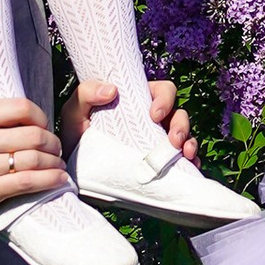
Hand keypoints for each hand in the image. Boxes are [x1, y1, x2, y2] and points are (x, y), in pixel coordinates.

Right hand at [0, 99, 61, 229]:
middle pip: (33, 134)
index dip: (41, 117)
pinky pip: (28, 182)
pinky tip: (58, 180)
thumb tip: (30, 117)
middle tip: (56, 149)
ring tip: (58, 166)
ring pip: (34, 159)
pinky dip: (49, 180)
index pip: (21, 108)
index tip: (44, 127)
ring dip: (54, 163)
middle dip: (53, 143)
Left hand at [63, 73, 196, 159]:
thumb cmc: (76, 138)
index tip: (154, 115)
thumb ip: (85, 94)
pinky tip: (191, 167)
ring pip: (185, 135)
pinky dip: (191, 163)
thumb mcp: (73, 113)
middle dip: (181, 124)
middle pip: (178, 113)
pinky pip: (183, 161)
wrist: (75, 175)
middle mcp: (152, 120)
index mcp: (137, 103)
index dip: (165, 98)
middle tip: (174, 140)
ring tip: (185, 154)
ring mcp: (158, 142)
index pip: (161, 90)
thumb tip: (112, 90)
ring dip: (190, 142)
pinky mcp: (160, 163)